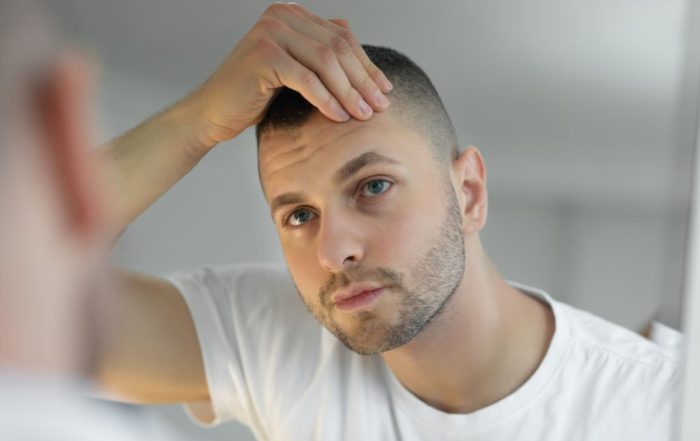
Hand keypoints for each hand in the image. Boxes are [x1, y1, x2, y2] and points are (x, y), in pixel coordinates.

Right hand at [184, 3, 392, 149]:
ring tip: (364, 115)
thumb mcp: (294, 69)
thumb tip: (356, 42)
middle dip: (363, 80)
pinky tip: (339, 117)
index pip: (342, 38)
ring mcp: (270, 32)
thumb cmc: (255, 95)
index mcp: (292, 15)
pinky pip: (306, 79)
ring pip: (326, 62)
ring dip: (349, 92)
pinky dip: (326, 99)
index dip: (367, 65)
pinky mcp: (263, 55)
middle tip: (381, 106)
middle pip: (337, 48)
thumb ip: (318, 51)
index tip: (385, 90)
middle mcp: (281, 16)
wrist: (214, 112)